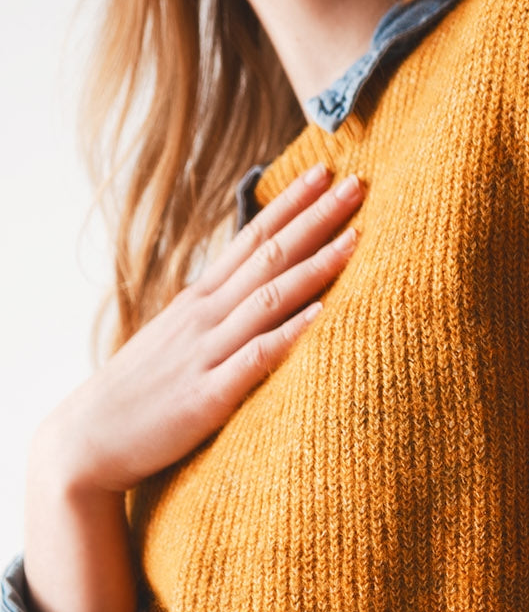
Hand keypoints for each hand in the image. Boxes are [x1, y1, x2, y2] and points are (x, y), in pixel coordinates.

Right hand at [36, 162, 364, 493]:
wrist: (87, 440)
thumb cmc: (138, 393)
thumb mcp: (175, 340)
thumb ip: (214, 316)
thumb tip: (251, 295)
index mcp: (198, 300)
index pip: (251, 238)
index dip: (291, 204)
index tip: (326, 171)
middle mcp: (203, 316)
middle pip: (268, 256)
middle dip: (315, 218)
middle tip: (357, 183)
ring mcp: (206, 353)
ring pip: (268, 298)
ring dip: (314, 265)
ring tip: (355, 237)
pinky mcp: (207, 395)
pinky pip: (256, 358)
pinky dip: (289, 334)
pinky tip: (322, 314)